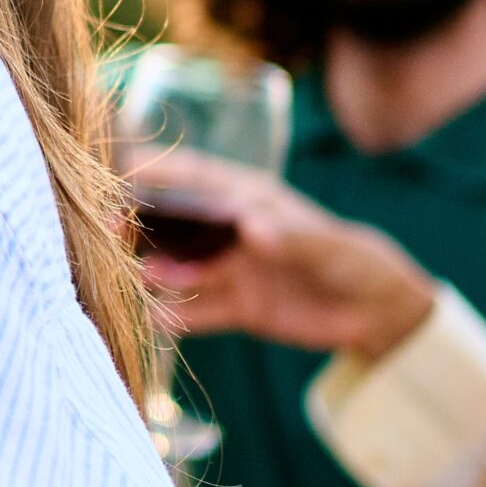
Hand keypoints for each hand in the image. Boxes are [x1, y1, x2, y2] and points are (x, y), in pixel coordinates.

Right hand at [133, 148, 434, 362]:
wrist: (378, 312)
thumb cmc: (356, 259)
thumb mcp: (328, 245)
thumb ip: (290, 236)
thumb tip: (251, 227)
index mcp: (250, 200)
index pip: (198, 178)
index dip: (160, 169)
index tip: (121, 167)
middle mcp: (231, 232)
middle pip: (177, 224)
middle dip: (141, 224)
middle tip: (107, 230)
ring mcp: (231, 270)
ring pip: (180, 268)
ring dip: (155, 272)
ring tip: (133, 277)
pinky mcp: (236, 307)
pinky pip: (198, 311)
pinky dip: (175, 316)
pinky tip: (153, 319)